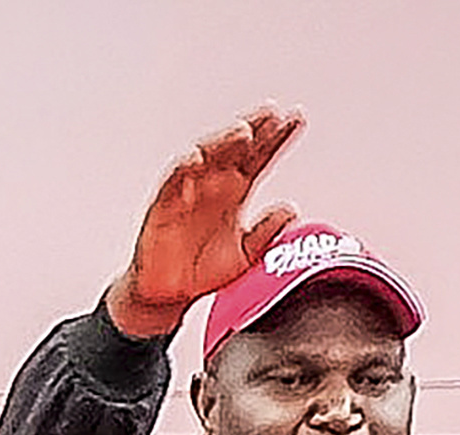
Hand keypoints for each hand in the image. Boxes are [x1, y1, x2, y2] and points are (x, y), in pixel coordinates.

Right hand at [111, 109, 302, 333]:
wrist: (169, 295)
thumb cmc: (203, 271)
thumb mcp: (246, 256)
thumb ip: (267, 232)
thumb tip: (290, 210)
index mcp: (235, 192)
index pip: (259, 158)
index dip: (277, 139)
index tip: (295, 120)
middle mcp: (213, 185)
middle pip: (235, 149)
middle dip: (253, 129)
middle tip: (271, 115)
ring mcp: (189, 191)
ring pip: (207, 157)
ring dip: (223, 143)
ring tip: (243, 133)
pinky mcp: (164, 204)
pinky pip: (172, 182)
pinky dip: (183, 170)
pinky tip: (196, 160)